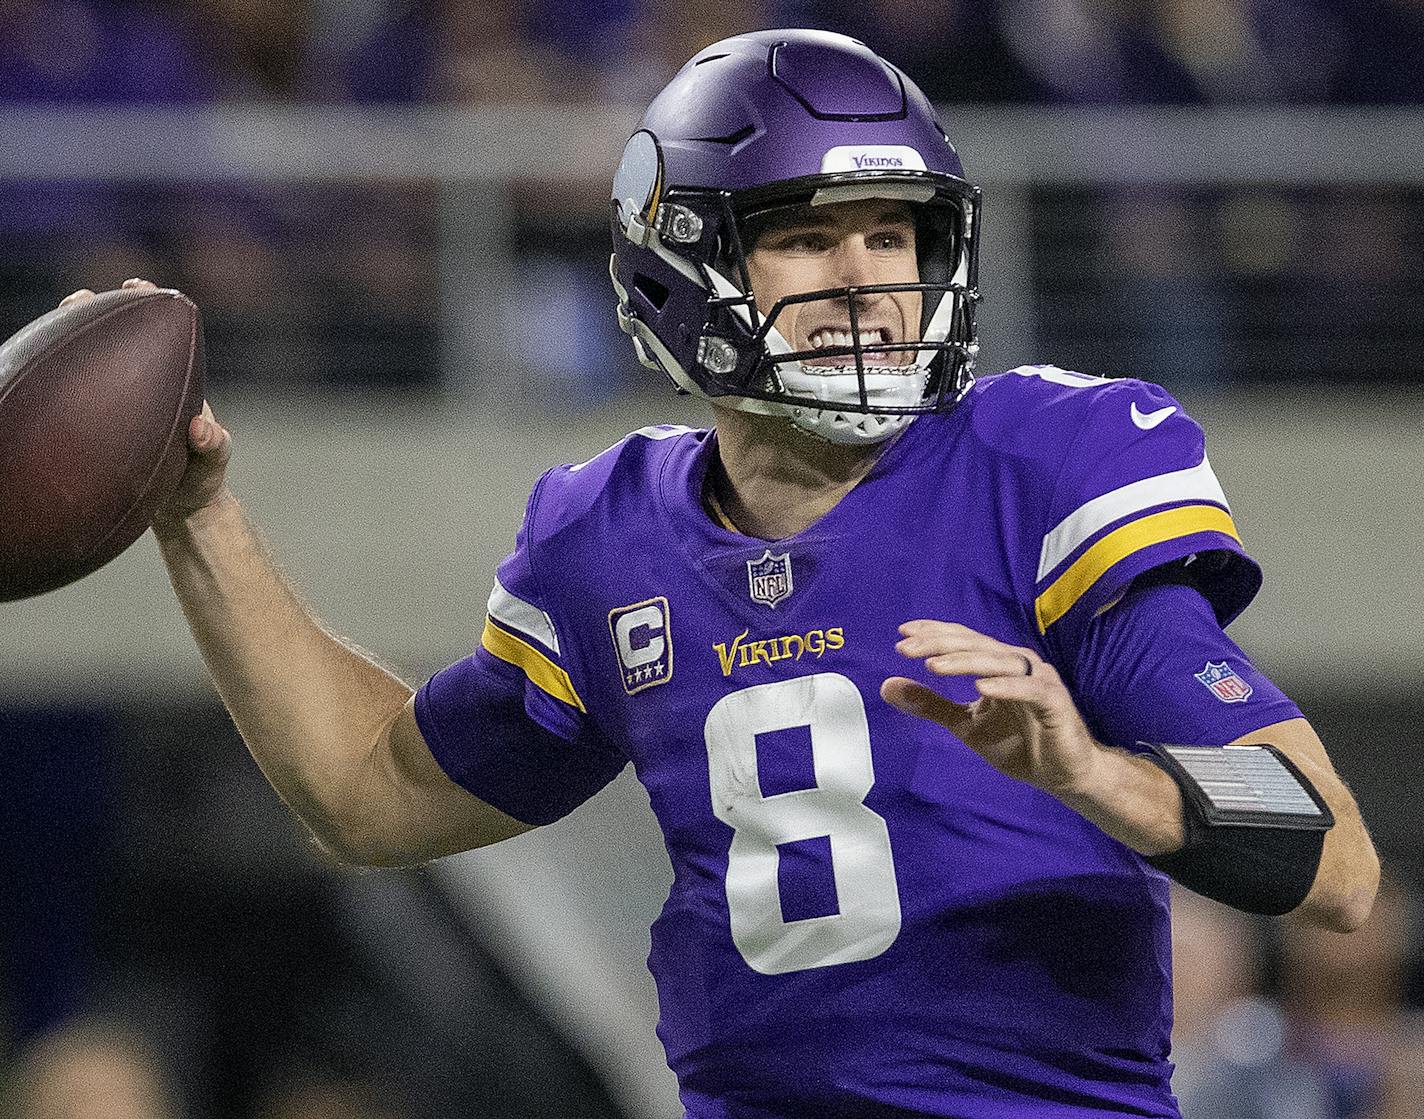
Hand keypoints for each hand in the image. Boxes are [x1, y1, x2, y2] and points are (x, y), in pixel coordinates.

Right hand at [59, 278, 232, 532]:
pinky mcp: (94, 426)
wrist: (179, 511)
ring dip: (70, 340)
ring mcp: (114, 404)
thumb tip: (202, 427)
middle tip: (81, 299)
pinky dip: (55, 384)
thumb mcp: (213, 464)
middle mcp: (140, 387)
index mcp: (170, 384)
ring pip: (87, 364)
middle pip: (118, 339)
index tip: (137, 286)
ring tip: (56, 321)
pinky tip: (34, 375)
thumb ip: (214, 447)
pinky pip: (71, 400)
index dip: (149, 305)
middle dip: (100, 311)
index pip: (160, 336)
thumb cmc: (200, 480)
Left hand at [881, 621, 1104, 798]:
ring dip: (965, 661)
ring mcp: (1038, 680)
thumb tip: (887, 686)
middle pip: (975, 645)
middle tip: (905, 648)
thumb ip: (931, 705)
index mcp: (997, 664)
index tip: (902, 632)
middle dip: (939, 644)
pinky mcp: (1054, 702)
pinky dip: (1006, 687)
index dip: (934, 633)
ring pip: (998, 661)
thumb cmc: (1019, 745)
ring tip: (934, 666)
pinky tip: (981, 688)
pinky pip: (1028, 690)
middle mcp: (1017, 664)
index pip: (963, 640)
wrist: (1064, 774)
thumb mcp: (965, 725)